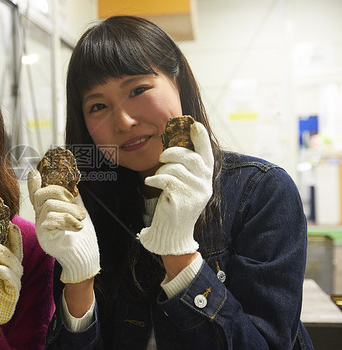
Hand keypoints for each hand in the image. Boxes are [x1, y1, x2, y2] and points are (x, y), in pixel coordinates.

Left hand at [0, 223, 22, 349]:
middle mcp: (9, 271)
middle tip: (9, 227)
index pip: (7, 245)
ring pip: (15, 266)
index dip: (8, 233)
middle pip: (16, 252)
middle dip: (14, 239)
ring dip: (7, 255)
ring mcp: (11, 283)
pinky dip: (5, 272)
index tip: (6, 220)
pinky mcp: (11, 296)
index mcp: (0, 263)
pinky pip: (12, 282)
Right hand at [27, 169, 99, 283]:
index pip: (36, 195)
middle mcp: (40, 217)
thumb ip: (73, 199)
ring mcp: (40, 227)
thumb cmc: (82, 237)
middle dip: (61, 193)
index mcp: (48, 210)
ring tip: (81, 219)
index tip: (34, 173)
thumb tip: (73, 184)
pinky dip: (68, 220)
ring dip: (70, 210)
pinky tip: (77, 227)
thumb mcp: (78, 212)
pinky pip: (51, 220)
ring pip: (49, 206)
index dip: (33, 184)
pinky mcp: (44, 237)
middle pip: (41, 195)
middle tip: (76, 205)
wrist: (84, 256)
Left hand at [137, 121, 213, 254]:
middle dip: (173, 152)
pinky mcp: (183, 200)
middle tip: (162, 155)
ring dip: (163, 169)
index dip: (201, 138)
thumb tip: (177, 145)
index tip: (194, 125)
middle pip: (191, 158)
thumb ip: (185, 167)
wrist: (173, 232)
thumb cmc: (176, 204)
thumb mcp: (185, 184)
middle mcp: (205, 184)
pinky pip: (167, 180)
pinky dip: (155, 178)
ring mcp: (195, 193)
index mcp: (206, 178)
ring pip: (176, 169)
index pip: (207, 153)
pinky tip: (151, 183)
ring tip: (158, 177)